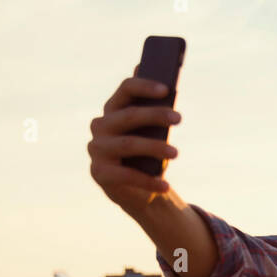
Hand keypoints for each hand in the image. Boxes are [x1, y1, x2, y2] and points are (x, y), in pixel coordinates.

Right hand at [88, 68, 182, 210]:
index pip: (126, 89)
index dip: (145, 86)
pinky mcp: (99, 172)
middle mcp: (101, 126)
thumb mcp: (153, 134)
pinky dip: (148, 181)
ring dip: (154, 147)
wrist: (134, 190)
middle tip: (179, 118)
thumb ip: (156, 114)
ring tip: (175, 153)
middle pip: (129, 115)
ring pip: (128, 144)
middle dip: (155, 115)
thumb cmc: (147, 155)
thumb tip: (170, 91)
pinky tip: (165, 186)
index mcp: (113, 109)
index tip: (166, 89)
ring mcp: (97, 149)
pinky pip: (126, 175)